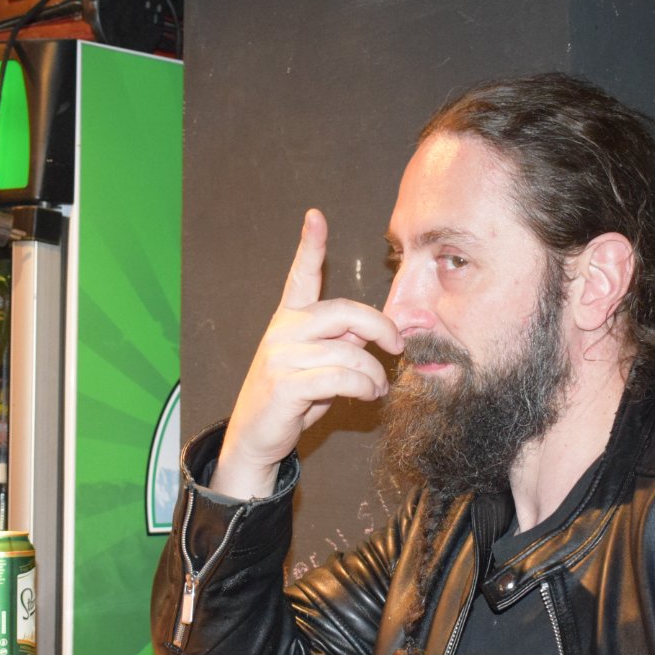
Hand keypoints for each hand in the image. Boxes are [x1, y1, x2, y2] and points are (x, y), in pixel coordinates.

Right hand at [211, 209, 402, 499]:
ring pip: (349, 353)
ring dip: (374, 373)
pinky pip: (341, 379)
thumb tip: (373, 334)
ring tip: (377, 387)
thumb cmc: (292, 398)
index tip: (315, 216)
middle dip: (380, 327)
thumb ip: (340, 342)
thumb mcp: (317, 364)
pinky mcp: (285, 386)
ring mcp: (281, 358)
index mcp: (288, 319)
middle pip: (343, 312)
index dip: (309, 246)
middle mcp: (282, 331)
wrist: (256, 437)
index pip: (300, 276)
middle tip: (398, 344)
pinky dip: (364, 388)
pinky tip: (368, 395)